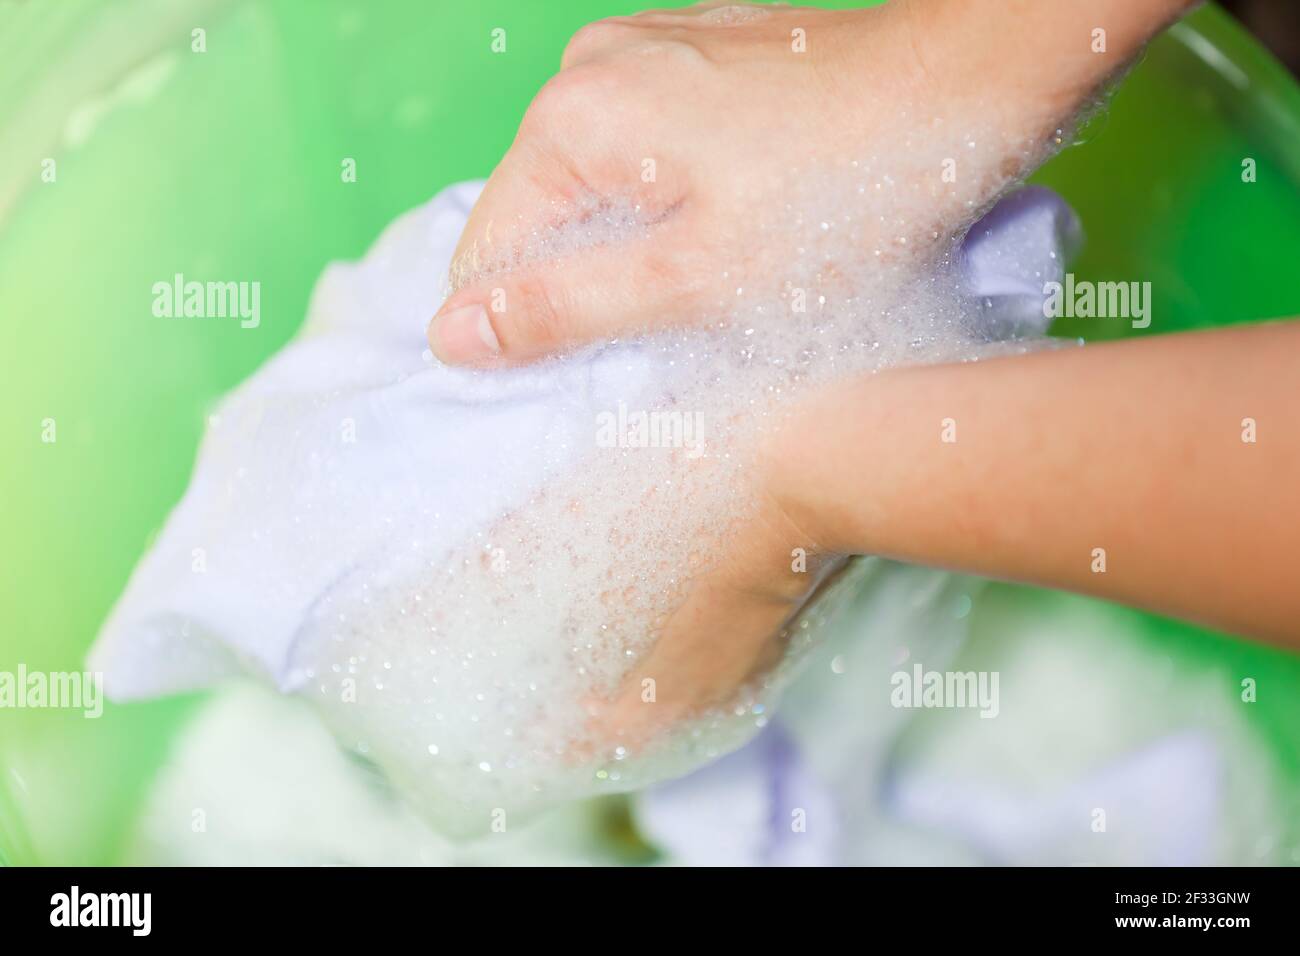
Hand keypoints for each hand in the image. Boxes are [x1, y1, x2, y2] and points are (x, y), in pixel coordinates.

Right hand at [428, 0, 1191, 366]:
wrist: (971, 85)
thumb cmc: (850, 194)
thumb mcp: (697, 282)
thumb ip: (564, 309)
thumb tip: (454, 336)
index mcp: (573, 121)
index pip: (488, 254)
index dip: (534, 326)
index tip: (612, 358)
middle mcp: (592, 67)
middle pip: (542, 216)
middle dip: (596, 281)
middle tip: (687, 317)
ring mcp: (646, 48)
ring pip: (599, 185)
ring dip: (640, 242)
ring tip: (726, 266)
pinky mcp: (696, 51)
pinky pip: (647, 145)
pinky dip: (674, 196)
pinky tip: (743, 217)